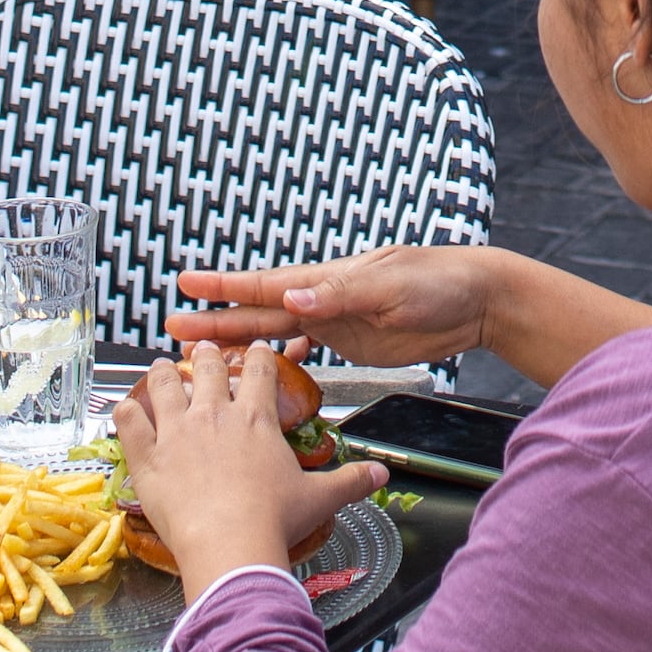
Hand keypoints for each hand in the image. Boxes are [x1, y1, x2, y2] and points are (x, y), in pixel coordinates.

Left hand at [111, 345, 385, 588]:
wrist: (231, 544)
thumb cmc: (274, 520)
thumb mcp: (319, 498)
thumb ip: (350, 481)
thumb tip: (382, 476)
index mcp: (256, 418)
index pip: (260, 369)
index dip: (259, 354)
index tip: (256, 349)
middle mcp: (215, 414)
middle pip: (210, 367)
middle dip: (209, 355)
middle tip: (206, 351)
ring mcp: (177, 431)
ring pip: (165, 384)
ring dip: (164, 373)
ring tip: (162, 367)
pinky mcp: (148, 455)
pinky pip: (129, 421)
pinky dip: (125, 411)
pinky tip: (124, 406)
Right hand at [171, 243, 491, 370]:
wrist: (476, 300)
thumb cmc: (439, 283)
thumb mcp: (391, 287)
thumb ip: (341, 295)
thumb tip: (293, 297)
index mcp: (329, 281)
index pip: (267, 284)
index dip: (225, 287)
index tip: (187, 284)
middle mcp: (324, 298)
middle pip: (260, 312)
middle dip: (218, 322)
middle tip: (174, 329)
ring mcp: (336, 319)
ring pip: (276, 332)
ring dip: (241, 342)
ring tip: (205, 354)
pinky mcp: (351, 339)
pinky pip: (307, 349)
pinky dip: (282, 359)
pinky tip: (264, 370)